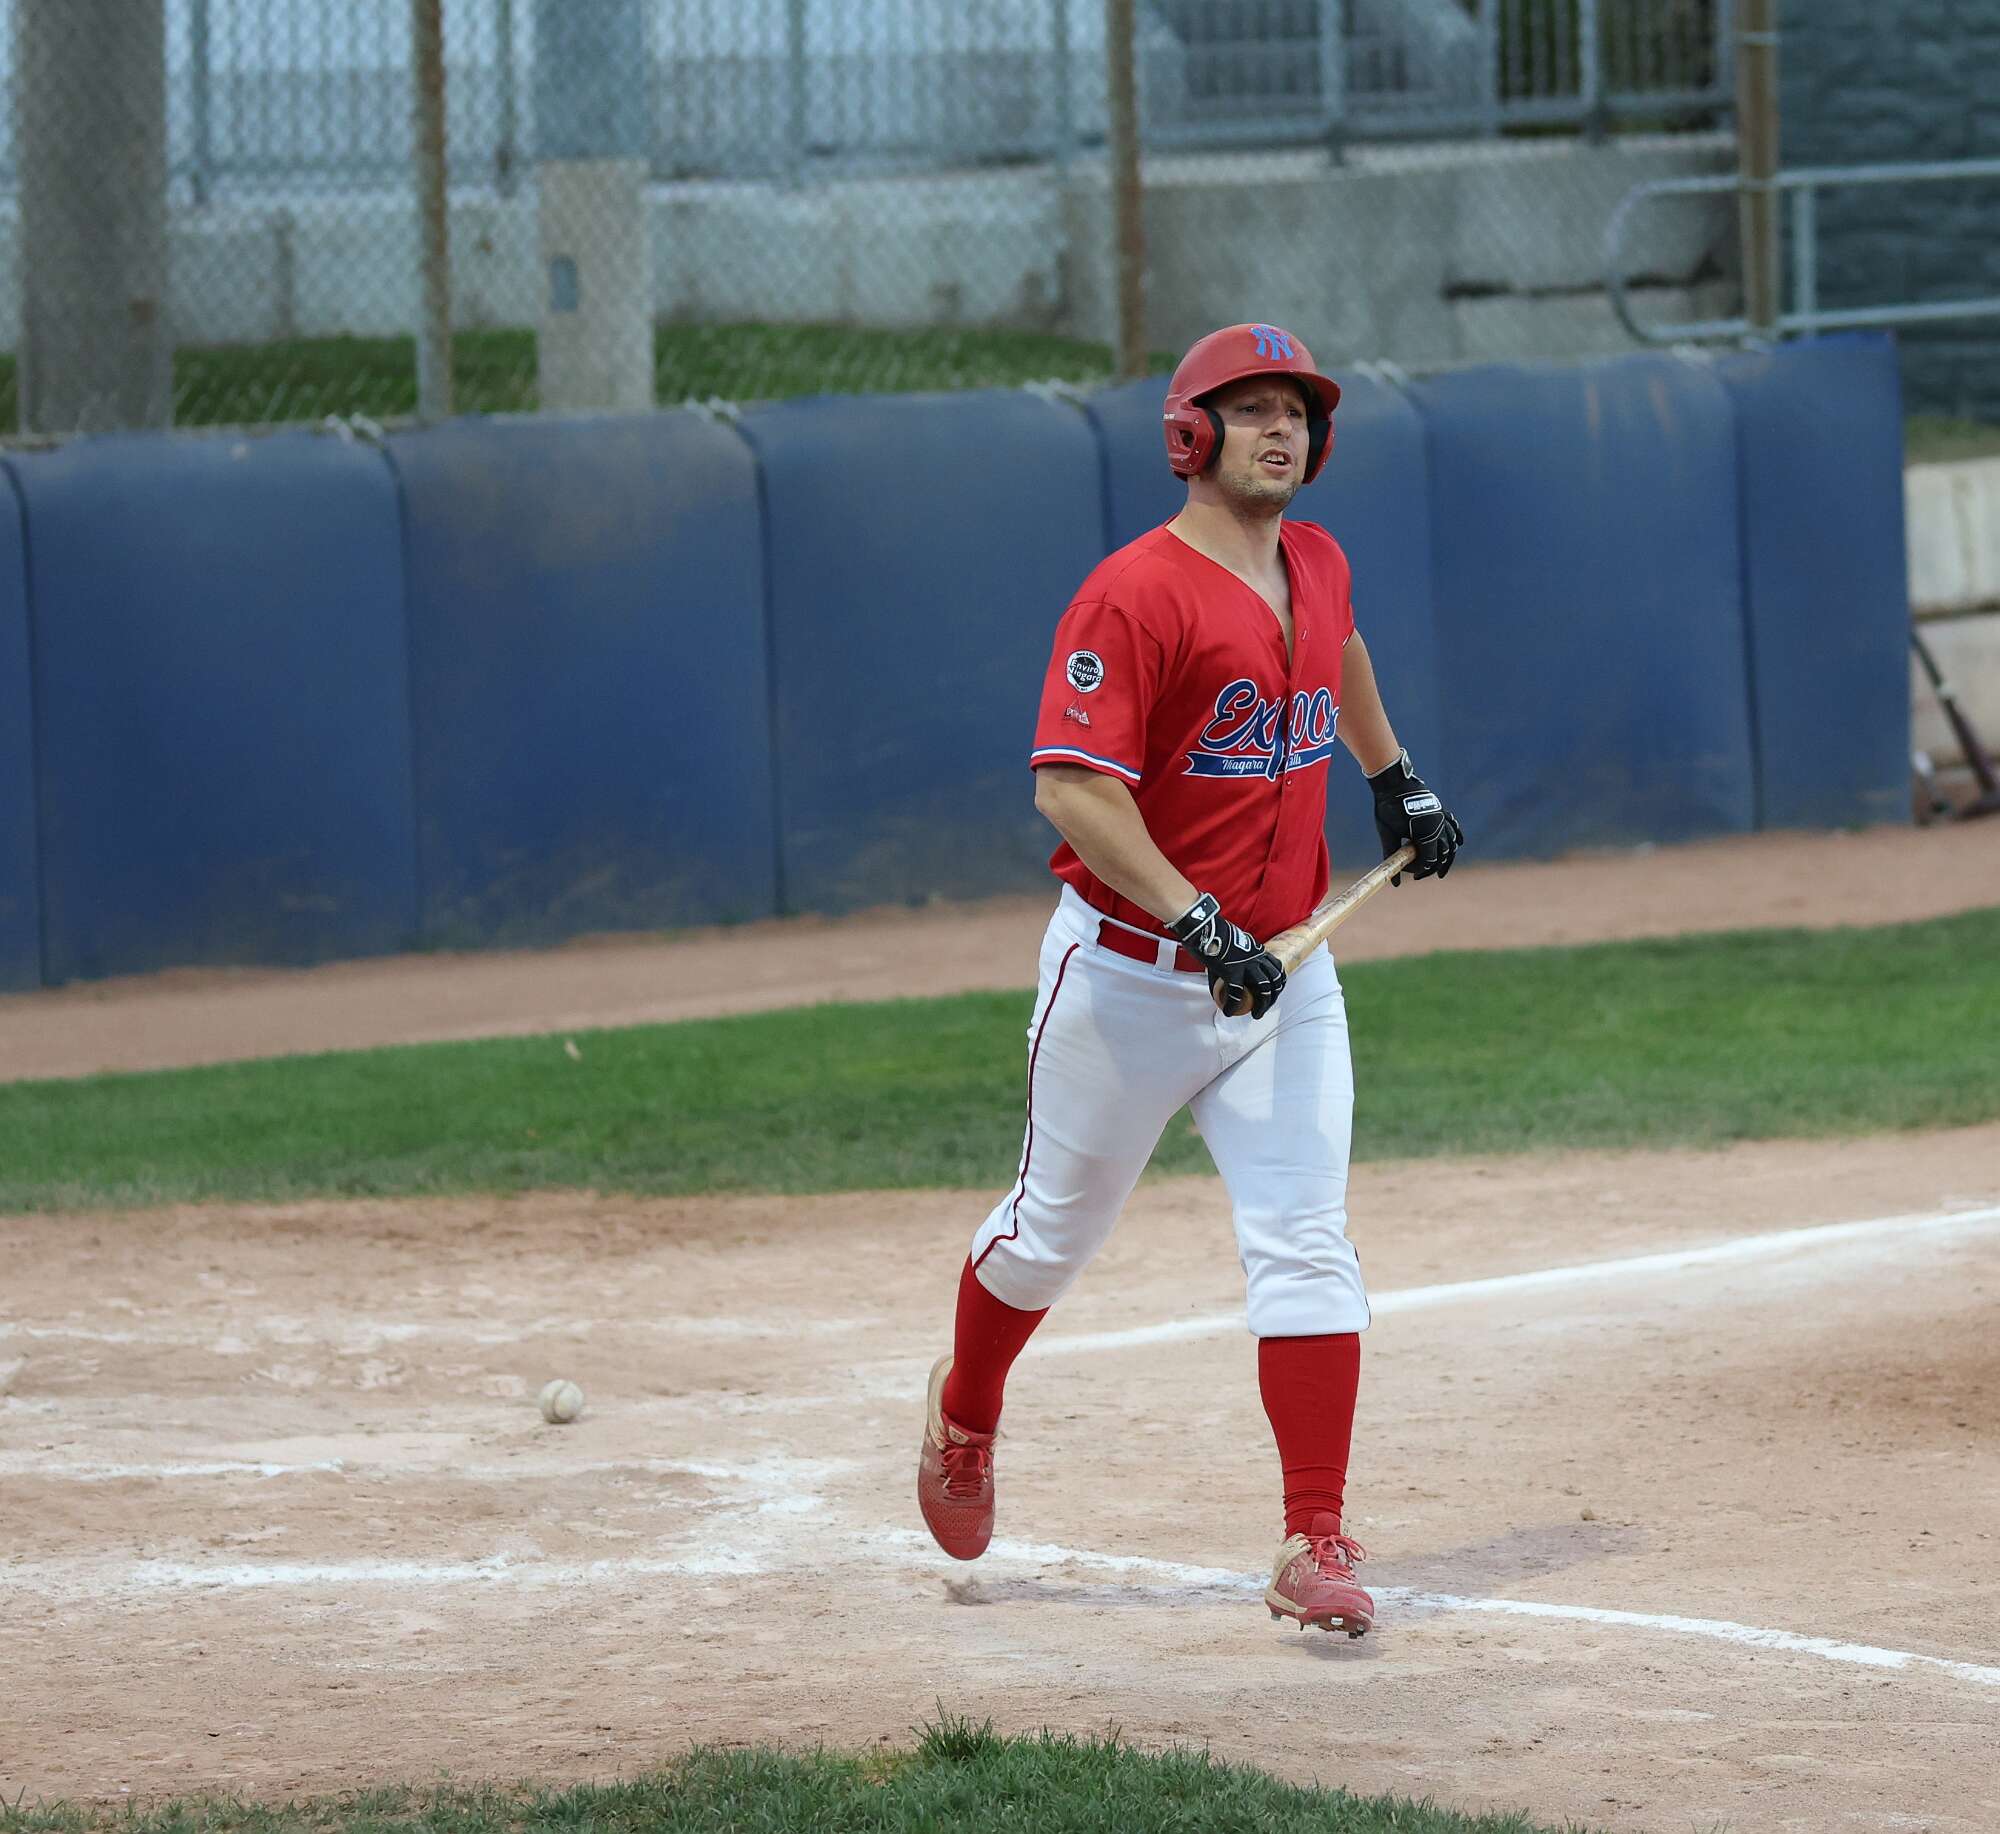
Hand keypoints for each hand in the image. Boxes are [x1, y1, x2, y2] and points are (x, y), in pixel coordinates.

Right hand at [1169, 892, 1286, 1019]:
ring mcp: (1246, 965)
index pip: (1277, 968)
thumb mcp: (1231, 945)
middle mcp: (1256, 958)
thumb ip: (1232, 958)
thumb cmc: (1215, 934)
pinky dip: (1233, 1005)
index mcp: (1258, 951)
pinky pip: (1236, 993)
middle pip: (1274, 981)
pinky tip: (1229, 1012)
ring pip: (1263, 988)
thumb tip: (1226, 972)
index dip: (1279, 983)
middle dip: (1273, 998)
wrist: (1206, 928)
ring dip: (1262, 1005)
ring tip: (1256, 1014)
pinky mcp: (1232, 971)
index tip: (1274, 993)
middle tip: (1264, 1008)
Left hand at [1367, 750, 1463, 883]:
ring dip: (1447, 857)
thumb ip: (1392, 856)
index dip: (1417, 869)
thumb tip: (1395, 882)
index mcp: (1426, 833)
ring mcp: (1441, 817)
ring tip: (1441, 870)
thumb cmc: (1388, 808)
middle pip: (1442, 854)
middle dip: (1432, 867)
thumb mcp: (1388, 834)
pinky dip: (1455, 837)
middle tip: (1419, 876)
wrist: (1393, 782)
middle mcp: (1438, 826)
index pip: (1428, 860)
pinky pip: (1452, 826)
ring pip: (1451, 843)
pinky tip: (1456, 845)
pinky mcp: (1440, 811)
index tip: (1405, 869)